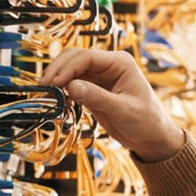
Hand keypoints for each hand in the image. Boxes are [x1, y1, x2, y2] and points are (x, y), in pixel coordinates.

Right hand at [41, 48, 185, 161]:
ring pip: (70, 71)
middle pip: (74, 59)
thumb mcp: (123, 110)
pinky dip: (63, 90)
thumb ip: (97, 98)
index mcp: (120, 63)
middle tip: (43, 87)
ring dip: (57, 80)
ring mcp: (100, 77)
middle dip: (57, 71)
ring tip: (46, 95)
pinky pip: (72, 84)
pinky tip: (58, 101)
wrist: (153, 138)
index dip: (66, 67)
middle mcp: (109, 66)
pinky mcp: (94, 90)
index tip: (53, 82)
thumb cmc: (147, 122)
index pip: (86, 57)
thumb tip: (71, 86)